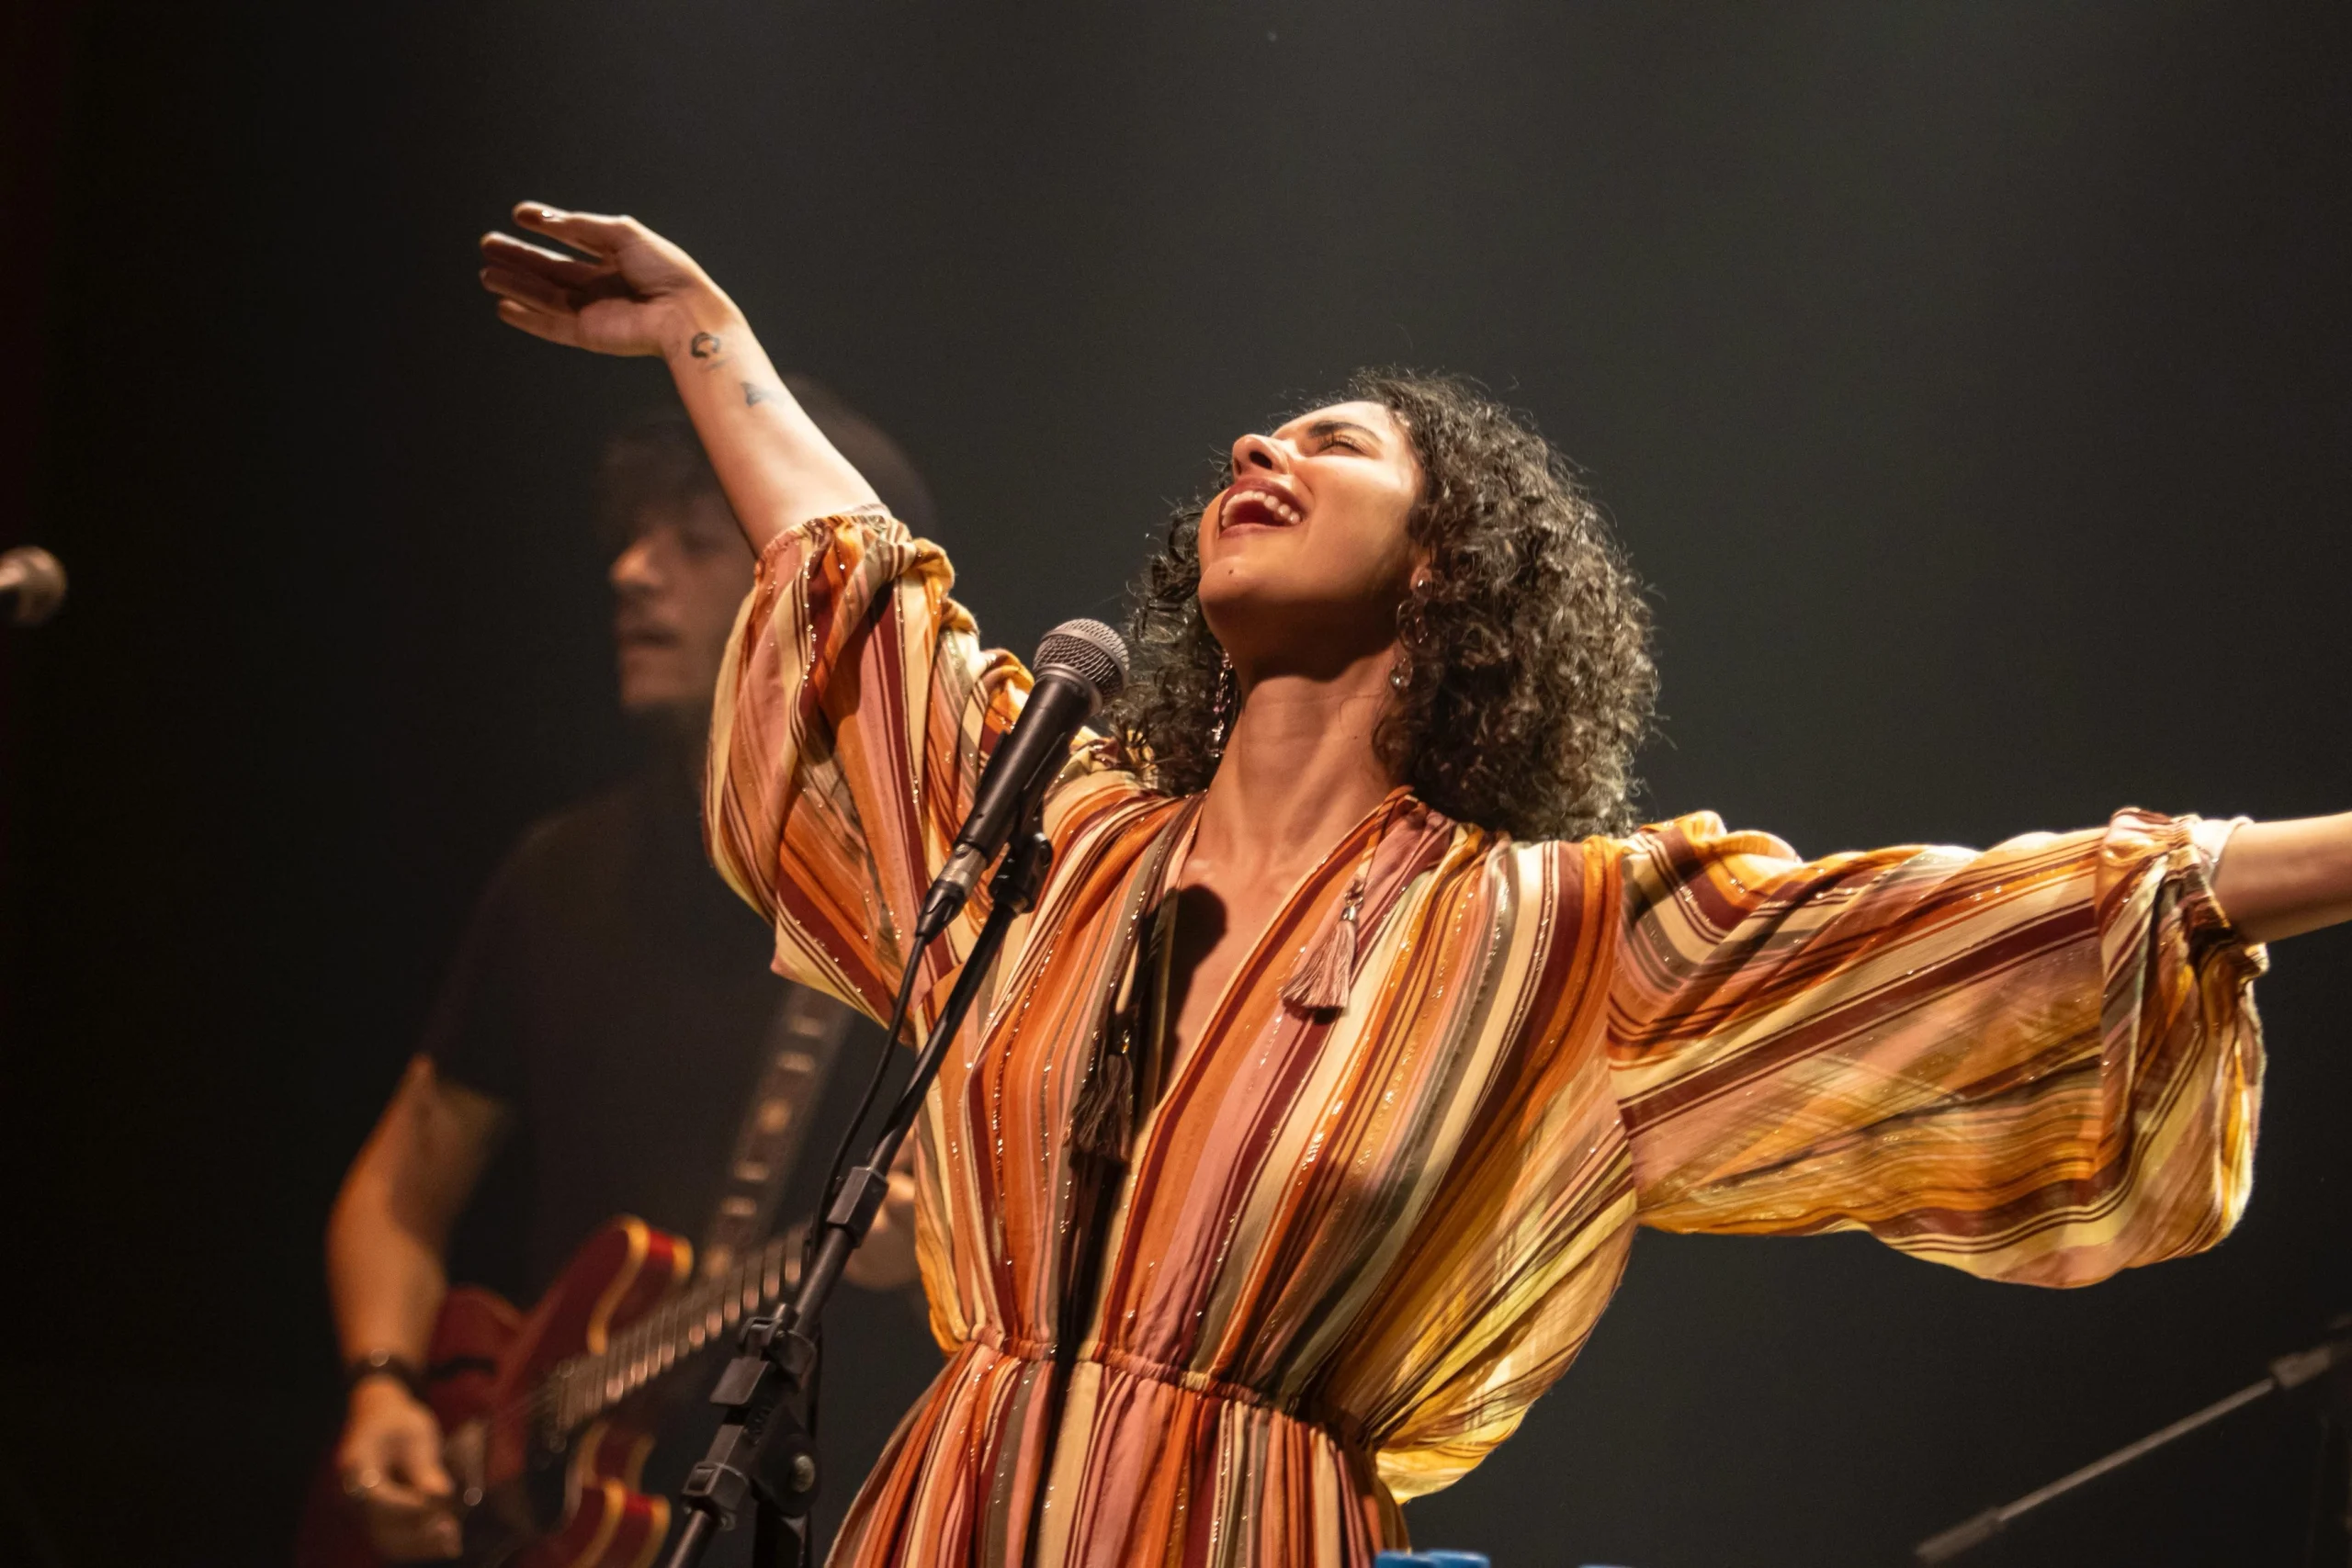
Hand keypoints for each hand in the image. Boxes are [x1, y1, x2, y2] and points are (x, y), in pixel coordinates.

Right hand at [335, 1376, 460, 1559]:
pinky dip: (419, 1544)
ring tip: (453, 1541)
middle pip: (379, 1527)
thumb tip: (441, 1497)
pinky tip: (448, 1543)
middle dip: (417, 1533)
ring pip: (386, 1540)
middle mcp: (351, 1494)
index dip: (409, 1507)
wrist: (378, 1416)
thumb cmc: (397, 1420)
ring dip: (420, 1545)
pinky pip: (393, 1538)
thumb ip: (425, 1466)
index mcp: (355, 1465)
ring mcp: (360, 1509)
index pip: (377, 1497)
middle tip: (451, 1530)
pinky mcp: (374, 1517)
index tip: (440, 1505)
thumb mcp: (415, 1432)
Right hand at [479, 202, 732, 358]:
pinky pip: (549, 325)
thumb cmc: (665, 271)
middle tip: (487, 244)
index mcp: (617, 257)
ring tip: (485, 272)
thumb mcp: (623, 234)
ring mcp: (593, 310)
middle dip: (519, 257)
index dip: (546, 226)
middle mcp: (602, 284)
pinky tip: (503, 306)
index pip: (574, 239)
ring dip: (515, 284)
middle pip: (551, 269)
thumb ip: (582, 227)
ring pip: (544, 296)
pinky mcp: (588, 334)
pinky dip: (526, 318)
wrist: (683, 314)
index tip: (519, 214)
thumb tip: (543, 219)